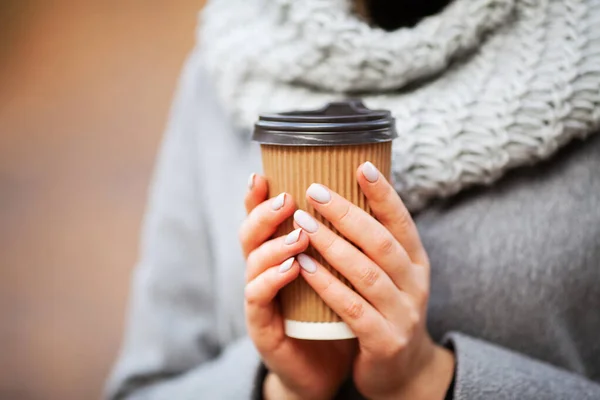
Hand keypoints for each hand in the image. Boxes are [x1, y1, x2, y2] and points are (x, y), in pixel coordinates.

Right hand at [240, 174, 353, 399]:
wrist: (326, 367)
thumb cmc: (332, 314)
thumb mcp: (335, 272)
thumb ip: (337, 239)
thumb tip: (362, 195)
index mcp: (279, 253)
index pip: (262, 218)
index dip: (257, 196)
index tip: (263, 172)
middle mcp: (263, 270)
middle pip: (250, 233)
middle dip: (265, 212)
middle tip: (289, 199)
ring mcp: (259, 297)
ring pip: (253, 262)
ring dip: (275, 244)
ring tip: (299, 233)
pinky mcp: (262, 326)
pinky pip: (260, 298)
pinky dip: (273, 281)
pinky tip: (293, 268)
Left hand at [292, 163, 454, 399]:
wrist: (401, 374)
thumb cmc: (386, 312)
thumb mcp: (391, 276)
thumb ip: (374, 244)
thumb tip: (348, 197)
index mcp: (416, 263)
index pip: (402, 221)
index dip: (384, 193)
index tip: (360, 165)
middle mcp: (415, 284)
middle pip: (382, 241)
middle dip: (348, 213)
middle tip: (316, 190)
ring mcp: (402, 314)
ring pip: (366, 272)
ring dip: (332, 245)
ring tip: (302, 222)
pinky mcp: (385, 341)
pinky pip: (352, 308)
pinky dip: (327, 285)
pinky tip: (304, 266)